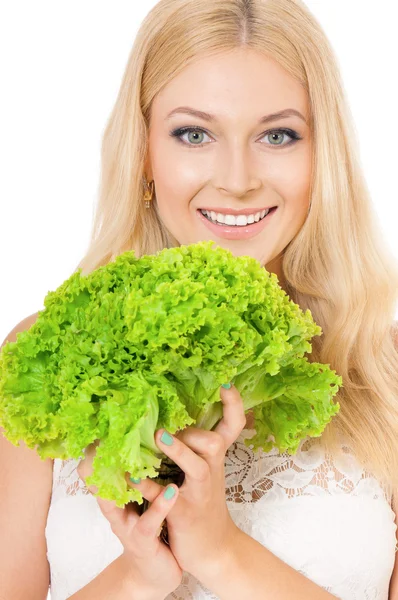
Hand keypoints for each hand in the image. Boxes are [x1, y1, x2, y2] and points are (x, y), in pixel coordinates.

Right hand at [77, 441, 182, 598]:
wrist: (154, 573)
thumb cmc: (149, 529)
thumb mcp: (139, 499)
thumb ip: (138, 473)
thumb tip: (142, 440)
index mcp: (115, 494)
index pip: (98, 466)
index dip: (98, 445)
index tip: (106, 420)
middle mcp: (115, 508)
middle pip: (101, 478)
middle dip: (106, 454)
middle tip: (118, 428)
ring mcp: (126, 525)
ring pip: (123, 497)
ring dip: (134, 474)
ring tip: (154, 448)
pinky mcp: (142, 542)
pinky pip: (149, 522)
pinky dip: (159, 505)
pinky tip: (172, 491)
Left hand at [127, 384, 245, 582]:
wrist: (213, 550)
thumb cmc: (204, 503)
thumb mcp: (205, 471)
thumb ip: (194, 446)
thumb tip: (170, 414)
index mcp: (215, 459)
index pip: (233, 426)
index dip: (234, 405)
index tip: (227, 383)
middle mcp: (211, 472)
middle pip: (216, 441)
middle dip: (195, 427)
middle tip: (171, 419)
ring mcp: (199, 494)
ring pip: (198, 468)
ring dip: (179, 451)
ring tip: (159, 436)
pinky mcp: (183, 514)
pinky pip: (166, 499)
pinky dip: (147, 487)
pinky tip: (129, 477)